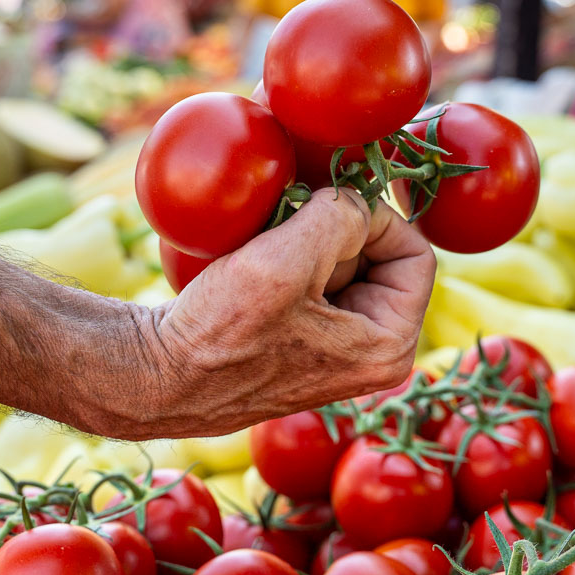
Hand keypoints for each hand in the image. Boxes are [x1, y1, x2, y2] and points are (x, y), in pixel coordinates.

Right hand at [89, 189, 434, 438]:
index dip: (376, 218)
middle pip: (380, 259)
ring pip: (342, 265)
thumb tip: (354, 199)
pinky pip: (312, 281)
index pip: (416, 254)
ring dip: (306, 241)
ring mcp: (336, 351)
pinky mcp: (301, 343)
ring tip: (265, 246)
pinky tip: (252, 260)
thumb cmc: (223, 331)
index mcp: (389, 347)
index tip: (324, 208)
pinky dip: (287, 259)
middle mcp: (372, 355)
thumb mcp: (286, 261)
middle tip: (287, 232)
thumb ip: (340, 216)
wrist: (158, 375)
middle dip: (336, 232)